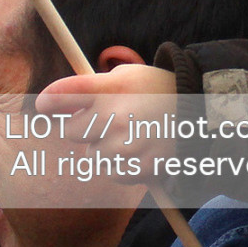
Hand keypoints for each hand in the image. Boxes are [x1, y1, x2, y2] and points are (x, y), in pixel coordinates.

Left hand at [38, 65, 178, 169]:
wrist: (202, 111)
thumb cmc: (158, 89)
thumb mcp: (126, 75)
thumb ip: (92, 86)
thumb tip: (53, 100)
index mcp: (109, 89)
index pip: (59, 97)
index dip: (47, 102)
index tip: (45, 105)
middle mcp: (114, 118)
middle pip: (70, 131)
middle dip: (81, 126)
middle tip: (101, 120)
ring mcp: (127, 145)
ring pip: (91, 154)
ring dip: (102, 147)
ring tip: (126, 134)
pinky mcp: (139, 167)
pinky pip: (112, 171)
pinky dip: (120, 164)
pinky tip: (136, 149)